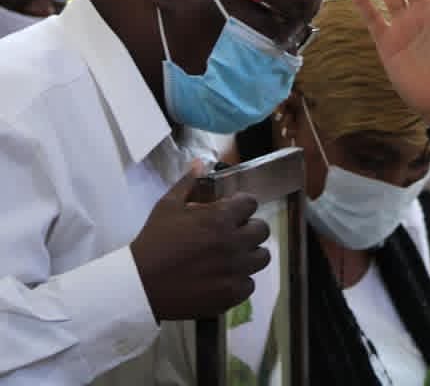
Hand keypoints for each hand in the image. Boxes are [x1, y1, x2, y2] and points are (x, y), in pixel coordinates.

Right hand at [130, 160, 270, 320]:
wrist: (139, 285)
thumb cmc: (153, 242)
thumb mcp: (167, 207)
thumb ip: (188, 183)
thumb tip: (201, 163)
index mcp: (220, 218)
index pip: (251, 203)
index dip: (241, 206)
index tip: (230, 212)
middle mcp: (233, 242)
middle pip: (262, 230)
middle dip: (249, 228)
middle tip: (231, 234)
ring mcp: (235, 269)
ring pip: (262, 257)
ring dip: (249, 254)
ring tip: (230, 256)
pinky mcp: (232, 293)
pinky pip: (250, 283)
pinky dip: (239, 280)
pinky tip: (223, 278)